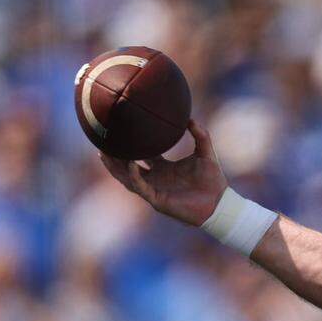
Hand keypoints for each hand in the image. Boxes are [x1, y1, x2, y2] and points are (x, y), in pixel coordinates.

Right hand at [100, 119, 228, 226]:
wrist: (219, 203)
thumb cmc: (213, 180)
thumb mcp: (205, 153)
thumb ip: (200, 135)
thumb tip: (190, 118)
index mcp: (164, 167)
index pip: (143, 153)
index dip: (132, 143)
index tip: (122, 128)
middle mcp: (155, 177)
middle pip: (127, 164)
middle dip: (114, 154)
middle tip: (102, 139)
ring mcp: (154, 189)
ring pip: (127, 177)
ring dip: (115, 166)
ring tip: (103, 152)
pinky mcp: (156, 200)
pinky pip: (140, 186)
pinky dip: (134, 175)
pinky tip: (131, 163)